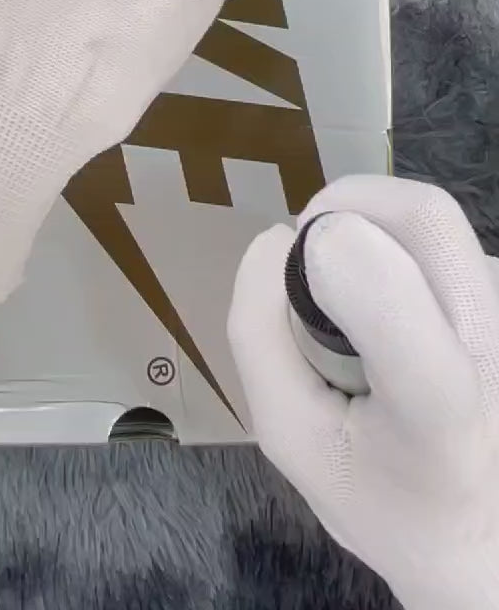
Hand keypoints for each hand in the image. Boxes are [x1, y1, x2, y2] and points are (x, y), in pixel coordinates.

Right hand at [228, 176, 498, 609]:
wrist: (483, 531)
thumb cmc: (384, 496)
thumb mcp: (291, 440)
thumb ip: (261, 338)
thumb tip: (272, 241)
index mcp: (436, 405)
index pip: (390, 287)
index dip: (328, 249)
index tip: (288, 269)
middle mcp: (493, 345)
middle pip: (425, 216)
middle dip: (346, 205)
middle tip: (308, 252)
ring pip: (438, 222)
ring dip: (375, 227)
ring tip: (350, 294)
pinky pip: (448, 244)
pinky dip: (403, 248)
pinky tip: (395, 310)